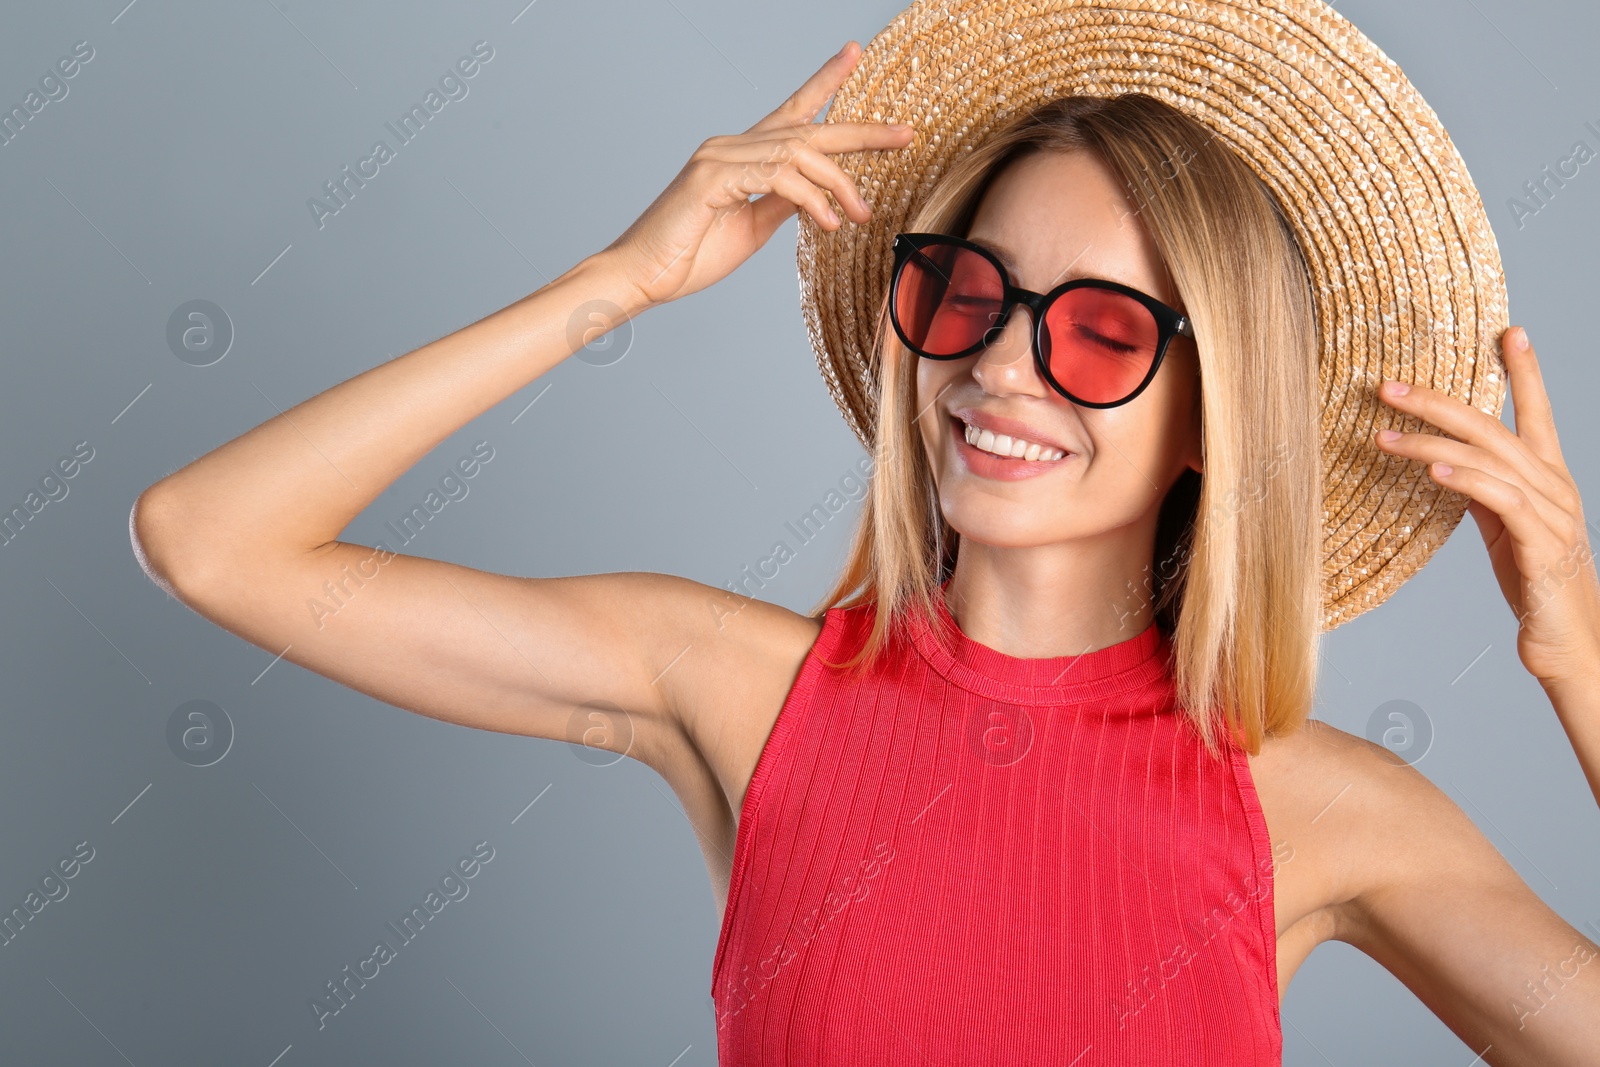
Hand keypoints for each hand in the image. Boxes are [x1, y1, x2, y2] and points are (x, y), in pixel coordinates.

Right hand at [598, 40, 913, 311]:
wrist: (641, 277)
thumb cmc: (689, 255)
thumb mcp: (751, 227)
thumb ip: (782, 202)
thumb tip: (818, 194)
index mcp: (740, 155)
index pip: (792, 111)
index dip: (825, 81)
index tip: (854, 55)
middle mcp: (730, 145)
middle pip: (808, 127)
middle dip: (862, 131)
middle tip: (905, 133)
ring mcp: (719, 157)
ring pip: (799, 153)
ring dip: (838, 185)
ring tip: (860, 214)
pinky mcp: (712, 178)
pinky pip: (777, 177)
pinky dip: (810, 198)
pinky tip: (826, 221)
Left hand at [1373, 326, 1599, 685]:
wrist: (1569, 643)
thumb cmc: (1535, 583)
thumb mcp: (1504, 528)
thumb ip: (1484, 492)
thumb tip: (1447, 461)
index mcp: (1547, 477)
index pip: (1536, 412)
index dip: (1524, 371)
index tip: (1507, 331)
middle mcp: (1554, 486)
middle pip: (1494, 427)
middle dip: (1439, 401)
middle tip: (1388, 385)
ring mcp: (1551, 514)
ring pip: (1489, 460)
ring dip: (1431, 442)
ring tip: (1384, 431)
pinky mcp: (1541, 546)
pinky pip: (1501, 502)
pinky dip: (1465, 480)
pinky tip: (1434, 470)